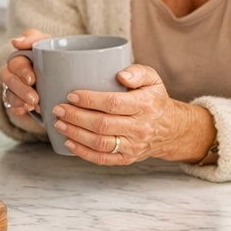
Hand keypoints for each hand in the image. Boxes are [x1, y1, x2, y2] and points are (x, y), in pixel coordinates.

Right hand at [0, 28, 49, 129]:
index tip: (32, 79)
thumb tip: (15, 42)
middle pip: (8, 80)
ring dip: (20, 101)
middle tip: (34, 98)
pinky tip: (28, 110)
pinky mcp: (19, 104)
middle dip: (21, 90)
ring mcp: (15, 89)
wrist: (66, 78)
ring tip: (34, 106)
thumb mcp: (48, 42)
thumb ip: (33, 37)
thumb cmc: (55, 56)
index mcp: (20, 58)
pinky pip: (12, 108)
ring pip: (9, 95)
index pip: (15, 63)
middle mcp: (14, 73)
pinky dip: (19, 109)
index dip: (21, 71)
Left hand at [51, 64, 215, 164]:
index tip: (72, 95)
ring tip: (59, 124)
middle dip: (76, 117)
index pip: (113, 103)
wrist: (171, 129)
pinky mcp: (127, 158)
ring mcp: (133, 146)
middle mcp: (140, 128)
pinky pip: (103, 159)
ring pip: (100, 143)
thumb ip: (138, 72)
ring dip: (75, 134)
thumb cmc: (154, 100)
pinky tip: (69, 142)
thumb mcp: (153, 79)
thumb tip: (121, 74)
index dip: (90, 100)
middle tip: (59, 109)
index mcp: (145, 105)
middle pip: (102, 124)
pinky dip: (83, 153)